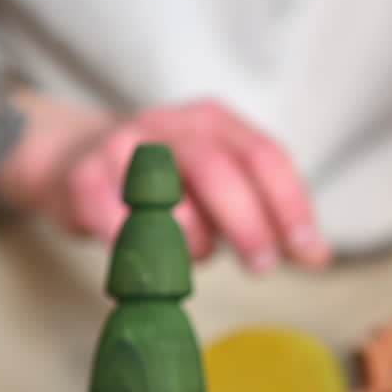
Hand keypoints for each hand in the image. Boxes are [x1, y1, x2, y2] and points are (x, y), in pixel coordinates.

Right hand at [15, 97, 329, 271]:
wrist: (73, 159)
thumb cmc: (167, 183)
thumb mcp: (225, 192)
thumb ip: (271, 219)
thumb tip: (318, 256)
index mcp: (217, 123)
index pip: (266, 157)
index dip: (291, 205)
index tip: (307, 252)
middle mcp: (172, 125)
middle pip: (218, 169)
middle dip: (247, 224)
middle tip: (263, 268)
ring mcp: (122, 144)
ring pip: (164, 195)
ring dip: (187, 241)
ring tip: (190, 259)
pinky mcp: (81, 175)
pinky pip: (114, 220)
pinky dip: (137, 249)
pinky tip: (146, 262)